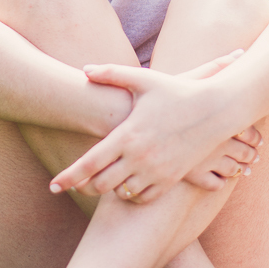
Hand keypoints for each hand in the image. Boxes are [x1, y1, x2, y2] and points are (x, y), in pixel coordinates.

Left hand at [49, 53, 261, 203]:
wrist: (215, 109)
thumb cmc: (177, 92)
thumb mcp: (144, 79)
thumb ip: (112, 73)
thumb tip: (85, 69)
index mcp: (127, 135)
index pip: (89, 163)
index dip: (68, 177)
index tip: (53, 186)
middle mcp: (139, 157)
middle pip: (101, 184)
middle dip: (86, 186)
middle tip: (78, 183)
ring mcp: (156, 171)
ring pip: (121, 193)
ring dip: (110, 189)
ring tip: (105, 180)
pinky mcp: (171, 179)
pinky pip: (144, 197)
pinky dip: (132, 195)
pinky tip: (128, 183)